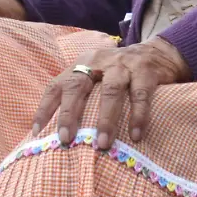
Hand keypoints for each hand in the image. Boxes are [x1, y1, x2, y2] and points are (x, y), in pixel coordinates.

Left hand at [31, 39, 191, 149]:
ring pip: (111, 92)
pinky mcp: (146, 71)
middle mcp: (99, 62)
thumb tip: (59, 130)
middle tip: (66, 140)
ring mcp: (123, 65)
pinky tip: (136, 135)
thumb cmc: (121, 73)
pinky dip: (138, 116)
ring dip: (105, 119)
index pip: (58, 85)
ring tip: (102, 144)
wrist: (159, 53)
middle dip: (70, 114)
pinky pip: (140, 96)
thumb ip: (82, 94)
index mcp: (82, 64)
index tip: (37, 133)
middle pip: (79, 86)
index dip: (45, 108)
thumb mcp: (98, 75)